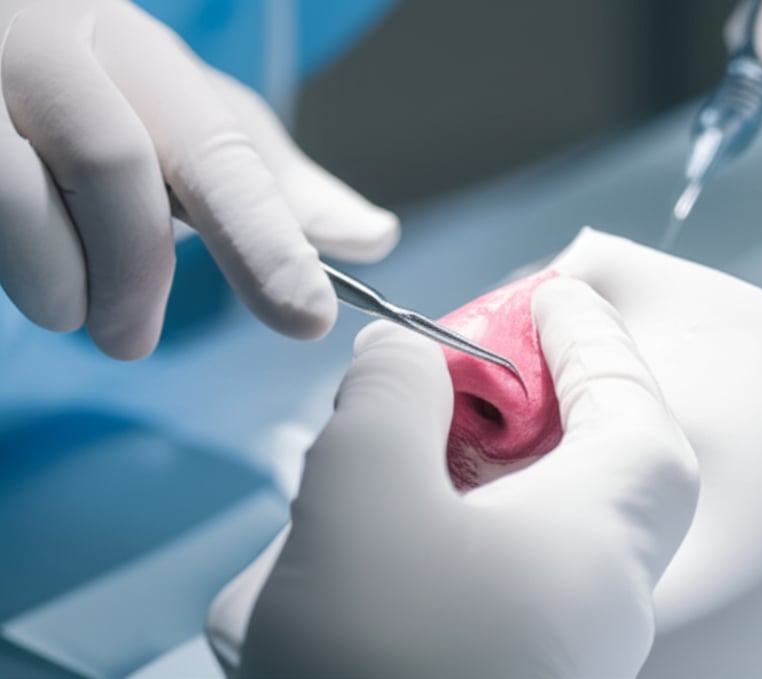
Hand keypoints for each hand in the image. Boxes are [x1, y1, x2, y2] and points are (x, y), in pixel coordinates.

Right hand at [0, 0, 397, 359]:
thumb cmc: (99, 97)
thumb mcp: (186, 125)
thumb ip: (273, 188)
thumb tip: (374, 239)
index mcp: (138, 50)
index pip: (218, 151)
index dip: (266, 240)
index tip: (309, 317)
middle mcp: (56, 46)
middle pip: (114, 165)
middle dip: (135, 274)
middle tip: (133, 341)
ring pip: (19, 194)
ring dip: (57, 281)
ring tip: (75, 308)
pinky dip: (13, 268)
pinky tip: (34, 273)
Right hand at [231, 279, 698, 678]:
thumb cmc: (382, 666)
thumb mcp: (365, 491)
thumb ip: (388, 399)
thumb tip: (402, 361)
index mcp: (599, 538)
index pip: (635, 412)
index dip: (595, 342)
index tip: (551, 292)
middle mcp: (592, 598)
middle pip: (580, 471)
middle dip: (509, 416)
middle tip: (442, 379)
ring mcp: (542, 648)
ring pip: (503, 534)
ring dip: (432, 491)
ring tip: (354, 477)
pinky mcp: (483, 674)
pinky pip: (459, 591)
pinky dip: (403, 555)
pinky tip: (324, 569)